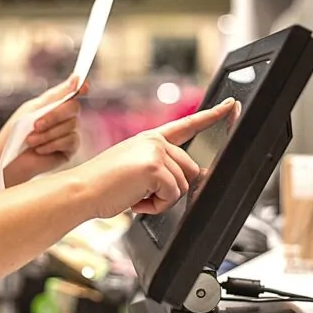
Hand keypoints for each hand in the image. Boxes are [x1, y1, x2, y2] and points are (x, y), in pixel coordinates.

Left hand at [0, 75, 86, 185]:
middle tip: (35, 125)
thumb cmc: (16, 133)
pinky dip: (53, 144)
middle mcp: (65, 118)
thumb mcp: (34, 109)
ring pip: (70, 126)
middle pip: (73, 107)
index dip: (80, 87)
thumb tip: (77, 78)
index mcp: (55, 105)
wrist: (8, 161)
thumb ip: (56, 95)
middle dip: (54, 116)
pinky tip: (39, 150)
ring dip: (47, 134)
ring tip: (30, 141)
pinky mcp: (70, 150)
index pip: (72, 92)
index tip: (83, 85)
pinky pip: (70, 140)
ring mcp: (69, 133)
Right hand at [73, 97, 236, 217]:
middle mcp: (156, 141)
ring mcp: (156, 152)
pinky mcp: (155, 167)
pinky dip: (155, 206)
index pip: (187, 125)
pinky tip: (135, 199)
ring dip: (161, 199)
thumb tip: (192, 177)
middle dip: (171, 189)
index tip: (230, 106)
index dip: (212, 116)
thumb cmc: (103, 184)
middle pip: (190, 171)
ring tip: (134, 194)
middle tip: (142, 192)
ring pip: (183, 186)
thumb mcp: (134, 168)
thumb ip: (161, 167)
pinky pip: (172, 196)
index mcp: (150, 138)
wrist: (82, 191)